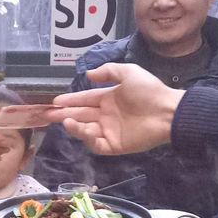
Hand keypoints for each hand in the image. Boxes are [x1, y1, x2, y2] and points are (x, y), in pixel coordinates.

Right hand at [48, 64, 183, 155]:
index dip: (70, 101)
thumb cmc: (150, 91)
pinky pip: (96, 144)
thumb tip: (89, 74)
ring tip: (65, 120)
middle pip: (81, 115)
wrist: (168, 112)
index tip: (55, 101)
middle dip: (64, 114)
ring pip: (85, 130)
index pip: (85, 100)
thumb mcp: (129, 72)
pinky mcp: (115, 145)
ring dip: (74, 125)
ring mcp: (110, 131)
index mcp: (109, 99)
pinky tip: (81, 129)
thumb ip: (108, 72)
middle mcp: (107, 116)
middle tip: (49, 114)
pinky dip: (87, 138)